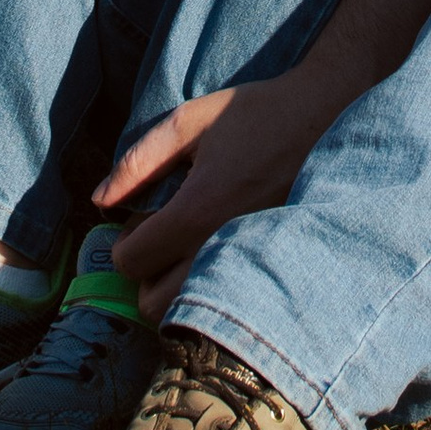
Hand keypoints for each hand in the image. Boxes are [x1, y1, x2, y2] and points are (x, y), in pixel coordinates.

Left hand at [93, 66, 342, 318]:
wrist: (331, 117)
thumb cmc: (257, 113)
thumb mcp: (190, 122)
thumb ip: (139, 161)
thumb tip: (99, 201)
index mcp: (198, 211)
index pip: (130, 262)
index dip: (125, 243)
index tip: (143, 221)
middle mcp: (224, 249)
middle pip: (154, 306)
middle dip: (148, 277)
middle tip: (165, 241)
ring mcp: (253, 265)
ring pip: (192, 316)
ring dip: (179, 292)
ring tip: (191, 252)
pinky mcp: (277, 270)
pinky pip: (229, 305)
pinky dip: (214, 294)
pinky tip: (222, 257)